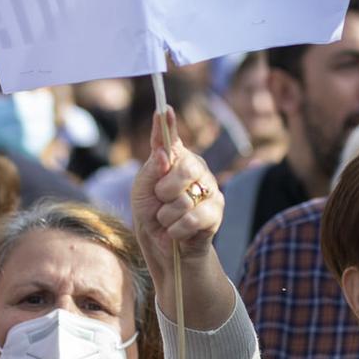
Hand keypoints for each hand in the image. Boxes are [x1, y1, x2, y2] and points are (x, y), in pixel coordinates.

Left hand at [131, 107, 222, 271]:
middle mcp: (195, 169)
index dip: (167, 124)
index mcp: (175, 159)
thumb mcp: (142, 190)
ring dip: (167, 216)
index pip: (169, 139)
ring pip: (185, 198)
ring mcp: (209, 188)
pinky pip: (193, 218)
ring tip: (168, 220)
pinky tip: (177, 232)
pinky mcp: (216, 212)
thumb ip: (151, 169)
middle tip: (161, 201)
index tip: (163, 110)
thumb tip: (162, 154)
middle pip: (184, 167)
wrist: (164, 248)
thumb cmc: (152, 214)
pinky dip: (177, 230)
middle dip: (165, 190)